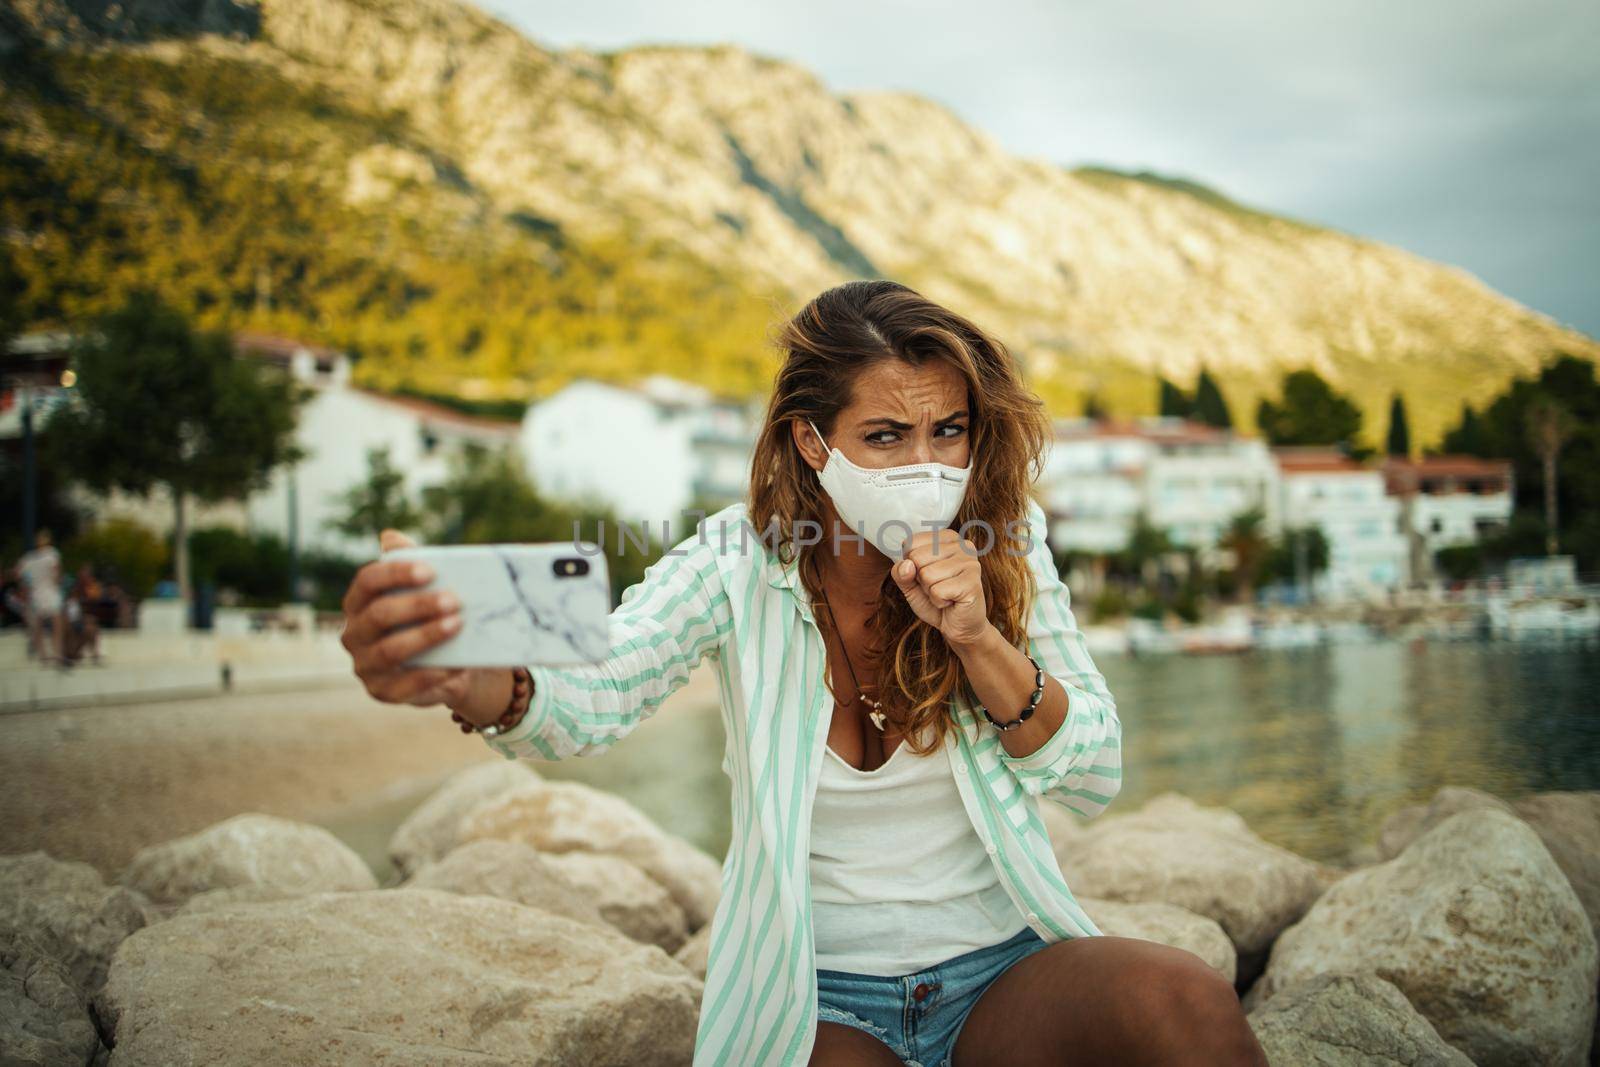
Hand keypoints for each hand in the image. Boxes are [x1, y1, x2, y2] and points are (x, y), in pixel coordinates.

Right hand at [340, 528, 479, 710]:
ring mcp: (365, 665)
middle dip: (417, 605)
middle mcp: (354, 633)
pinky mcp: (382, 691)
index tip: (429, 570)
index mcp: (359, 602)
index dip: (395, 574)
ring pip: (389, 650)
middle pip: (379, 614)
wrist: (449, 663)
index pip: (367, 581)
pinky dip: (431, 675)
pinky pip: (403, 685)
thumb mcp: (427, 589)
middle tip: (453, 599)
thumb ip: (411, 562)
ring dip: (425, 637)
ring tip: (457, 625)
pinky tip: (455, 664)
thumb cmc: (431, 617)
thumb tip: (391, 536)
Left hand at [891, 529, 991, 648]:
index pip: (911, 543)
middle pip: (917, 557)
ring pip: (926, 575)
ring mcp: (970, 562)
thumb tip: (906, 565)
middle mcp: (962, 545)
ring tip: (946, 593)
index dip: (911, 565)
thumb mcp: (910, 584)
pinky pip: (937, 591)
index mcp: (947, 538)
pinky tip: (952, 601)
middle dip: (921, 579)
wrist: (958, 625)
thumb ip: (901, 572)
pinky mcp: (972, 582)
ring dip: (930, 591)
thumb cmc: (934, 599)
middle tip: (938, 586)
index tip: (928, 574)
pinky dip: (939, 601)